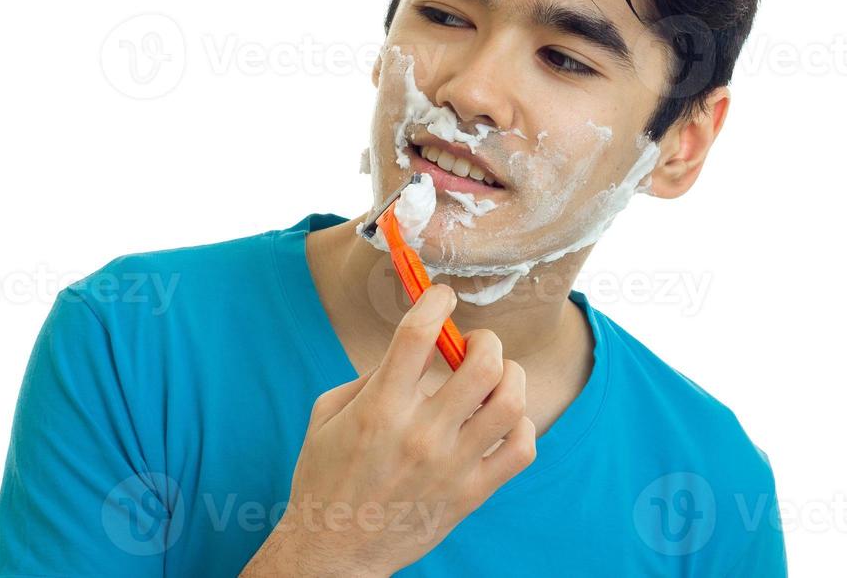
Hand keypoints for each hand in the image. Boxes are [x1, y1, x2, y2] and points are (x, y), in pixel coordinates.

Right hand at [246, 284, 535, 576]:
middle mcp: (420, 434)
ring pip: (509, 403)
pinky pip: (521, 449)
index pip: (418, 334)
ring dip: (509, 377)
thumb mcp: (328, 415)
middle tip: (473, 345)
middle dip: (484, 340)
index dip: (435, 300)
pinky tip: (501, 422)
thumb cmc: (325, 478)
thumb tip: (415, 351)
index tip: (441, 294)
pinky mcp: (471, 494)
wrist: (333, 551)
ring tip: (495, 379)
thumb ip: (370, 376)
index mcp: (379, 408)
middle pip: (481, 363)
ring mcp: (451, 466)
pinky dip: (521, 425)